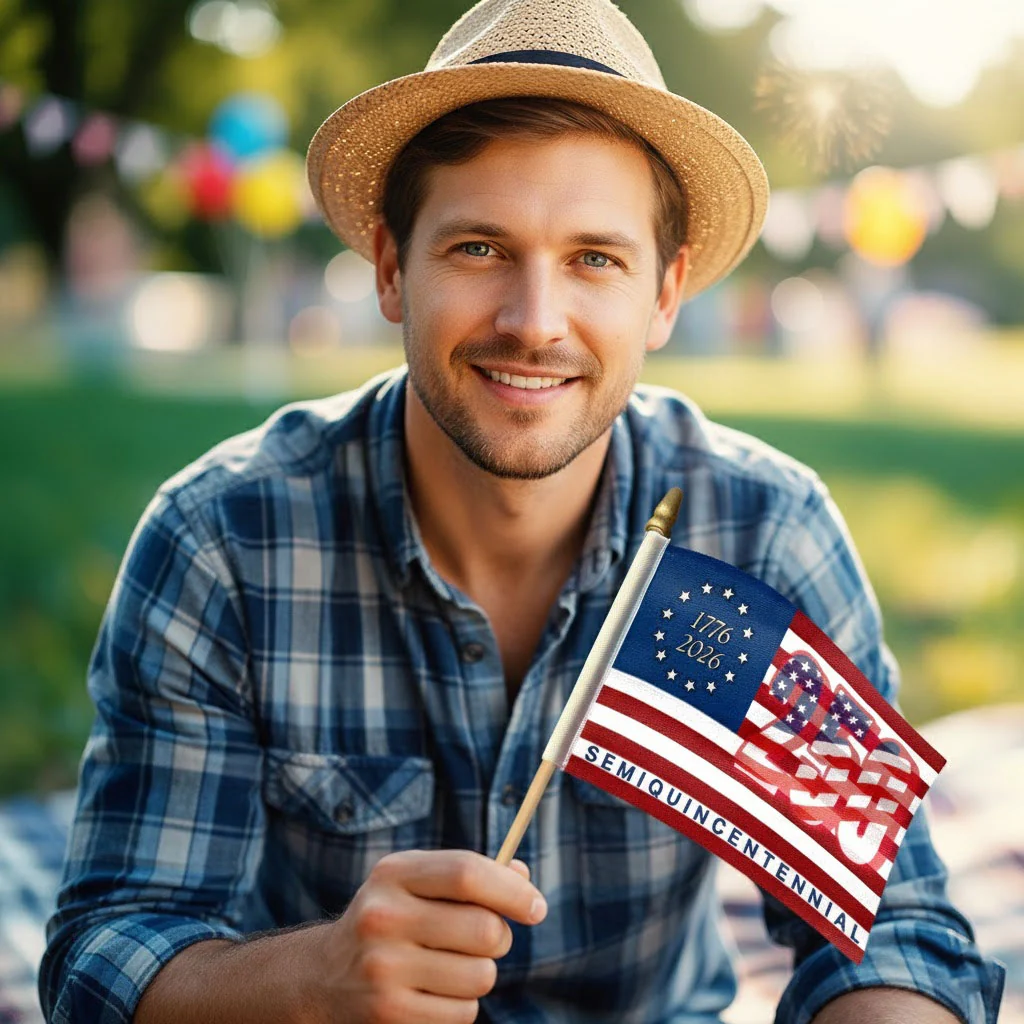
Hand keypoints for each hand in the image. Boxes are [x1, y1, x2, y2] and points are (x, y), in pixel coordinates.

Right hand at [312, 849, 546, 1022]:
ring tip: (453, 966)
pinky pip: (464, 1012)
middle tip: (487, 939)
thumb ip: (468, 874)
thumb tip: (521, 875)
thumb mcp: (416, 881)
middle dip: (499, 937)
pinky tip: (434, 992)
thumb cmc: (390, 918)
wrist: (321, 976)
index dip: (512, 890)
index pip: (467, 873)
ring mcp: (383, 968)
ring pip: (481, 975)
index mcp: (394, 873)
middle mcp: (383, 917)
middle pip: (484, 929)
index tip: (536, 907)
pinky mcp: (389, 1013)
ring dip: (481, 973)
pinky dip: (462, 1004)